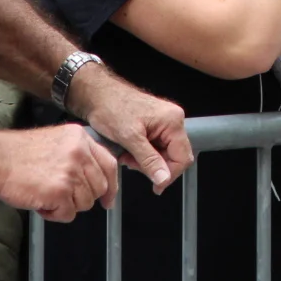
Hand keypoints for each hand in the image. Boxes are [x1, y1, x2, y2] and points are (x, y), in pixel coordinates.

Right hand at [0, 124, 118, 222]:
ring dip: (66, 205)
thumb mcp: (58, 142)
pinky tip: (40, 201)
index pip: (109, 164)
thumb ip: (79, 155)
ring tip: (45, 194)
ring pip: (85, 203)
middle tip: (61, 195)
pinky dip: (54, 214)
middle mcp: (79, 153)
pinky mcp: (60, 192)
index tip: (108, 199)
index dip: (111, 186)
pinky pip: (68, 214)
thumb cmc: (19, 154)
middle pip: (99, 187)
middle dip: (82, 197)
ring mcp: (71, 172)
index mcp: (80, 138)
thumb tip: (95, 178)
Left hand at [69, 63, 192, 192]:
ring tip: (127, 156)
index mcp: (172, 121)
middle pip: (174, 156)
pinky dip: (143, 154)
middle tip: (133, 165)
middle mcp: (172, 120)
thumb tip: (163, 178)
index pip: (182, 157)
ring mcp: (164, 122)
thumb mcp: (130, 138)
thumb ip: (149, 160)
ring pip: (164, 153)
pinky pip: (156, 147)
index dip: (169, 174)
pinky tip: (129, 151)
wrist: (97, 95)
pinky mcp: (155, 124)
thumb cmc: (111, 107)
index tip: (155, 185)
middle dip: (154, 166)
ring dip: (146, 161)